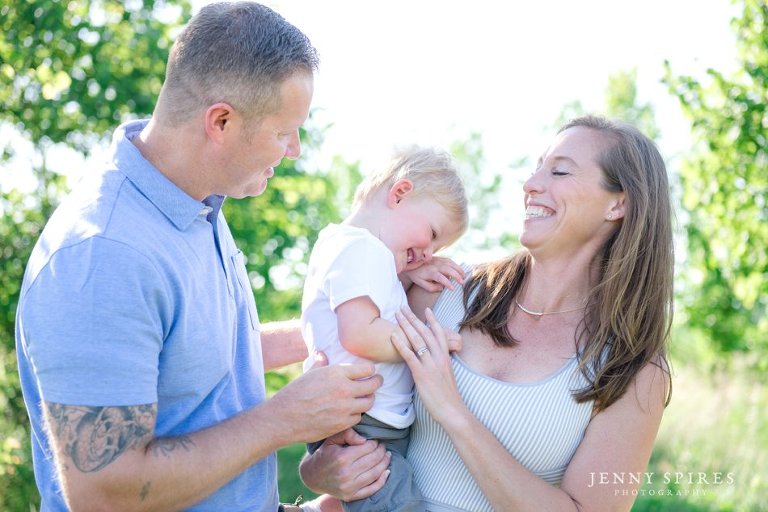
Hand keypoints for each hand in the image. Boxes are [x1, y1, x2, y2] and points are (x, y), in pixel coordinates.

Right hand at [266, 355, 382, 443]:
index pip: (367, 368)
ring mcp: (345, 407)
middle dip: (377, 382)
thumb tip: (322, 353)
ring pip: (369, 403)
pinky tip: (352, 411)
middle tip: (377, 381)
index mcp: (336, 373)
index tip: (370, 371)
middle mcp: (344, 389)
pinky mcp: (343, 423)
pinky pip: (358, 417)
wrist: (284, 418)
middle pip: (373, 385)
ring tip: (366, 397)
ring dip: (368, 399)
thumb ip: (320, 363)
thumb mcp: (308, 373)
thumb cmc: (294, 393)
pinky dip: (357, 414)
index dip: (370, 369)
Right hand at [299, 429, 390, 501]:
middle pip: (373, 460)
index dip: (375, 442)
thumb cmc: (324, 454)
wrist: (313, 476)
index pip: (368, 447)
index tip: (376, 439)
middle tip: (383, 446)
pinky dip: (382, 480)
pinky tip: (386, 471)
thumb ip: (348, 434)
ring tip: (387, 455)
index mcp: (342, 458)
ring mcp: (349, 487)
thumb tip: (364, 439)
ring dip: (385, 463)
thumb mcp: (332, 439)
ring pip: (375, 473)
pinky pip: (372, 489)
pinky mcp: (351, 496)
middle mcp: (346, 474)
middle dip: (381, 451)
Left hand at [392, 307, 463, 426]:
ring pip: (417, 340)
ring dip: (406, 325)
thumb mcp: (446, 375)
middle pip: (425, 332)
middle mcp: (439, 357)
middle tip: (403, 308)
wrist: (452, 410)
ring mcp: (430, 365)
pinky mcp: (421, 374)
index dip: (432, 320)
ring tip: (397, 315)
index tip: (426, 310)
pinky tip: (393, 336)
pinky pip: (409, 356)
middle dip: (413, 318)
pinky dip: (400, 344)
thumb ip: (439, 365)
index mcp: (446, 357)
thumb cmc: (448, 397)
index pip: (438, 333)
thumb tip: (431, 360)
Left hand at [403, 256, 464, 292]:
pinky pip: (449, 260)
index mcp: (430, 272)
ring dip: (458, 270)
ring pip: (451, 264)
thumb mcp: (421, 283)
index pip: (441, 277)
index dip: (447, 283)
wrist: (411, 262)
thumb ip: (431, 287)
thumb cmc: (416, 274)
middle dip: (456, 276)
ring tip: (464, 276)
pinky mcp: (439, 258)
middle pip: (448, 269)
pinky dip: (456, 265)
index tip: (453, 288)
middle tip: (462, 283)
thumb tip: (442, 288)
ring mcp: (438, 260)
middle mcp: (435, 265)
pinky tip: (460, 270)